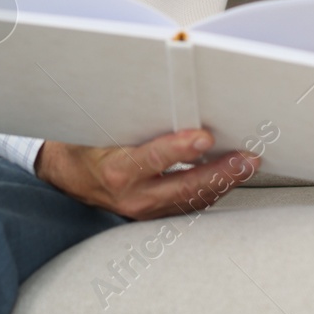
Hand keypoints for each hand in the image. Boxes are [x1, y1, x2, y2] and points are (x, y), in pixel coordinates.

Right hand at [34, 129, 258, 219]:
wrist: (66, 175)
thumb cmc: (85, 144)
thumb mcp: (101, 128)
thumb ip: (133, 119)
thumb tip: (169, 97)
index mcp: (117, 171)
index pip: (153, 159)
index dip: (180, 148)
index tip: (204, 137)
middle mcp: (133, 196)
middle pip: (184, 187)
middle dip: (221, 172)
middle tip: (247, 159)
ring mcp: (145, 211)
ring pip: (192, 200)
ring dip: (223, 183)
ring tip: (248, 166)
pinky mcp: (153, 216)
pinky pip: (188, 205)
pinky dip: (210, 191)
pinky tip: (229, 178)